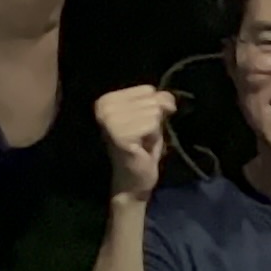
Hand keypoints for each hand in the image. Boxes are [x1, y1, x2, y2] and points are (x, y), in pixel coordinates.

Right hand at [95, 84, 176, 198]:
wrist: (133, 180)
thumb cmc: (142, 147)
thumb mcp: (152, 117)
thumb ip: (160, 101)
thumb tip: (167, 99)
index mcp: (106, 100)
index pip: (147, 90)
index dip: (153, 109)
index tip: (140, 127)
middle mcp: (104, 107)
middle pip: (151, 100)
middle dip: (153, 121)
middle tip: (141, 138)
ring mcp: (109, 121)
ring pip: (153, 113)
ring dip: (153, 131)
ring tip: (141, 143)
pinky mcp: (119, 135)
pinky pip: (152, 125)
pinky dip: (152, 139)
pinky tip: (141, 149)